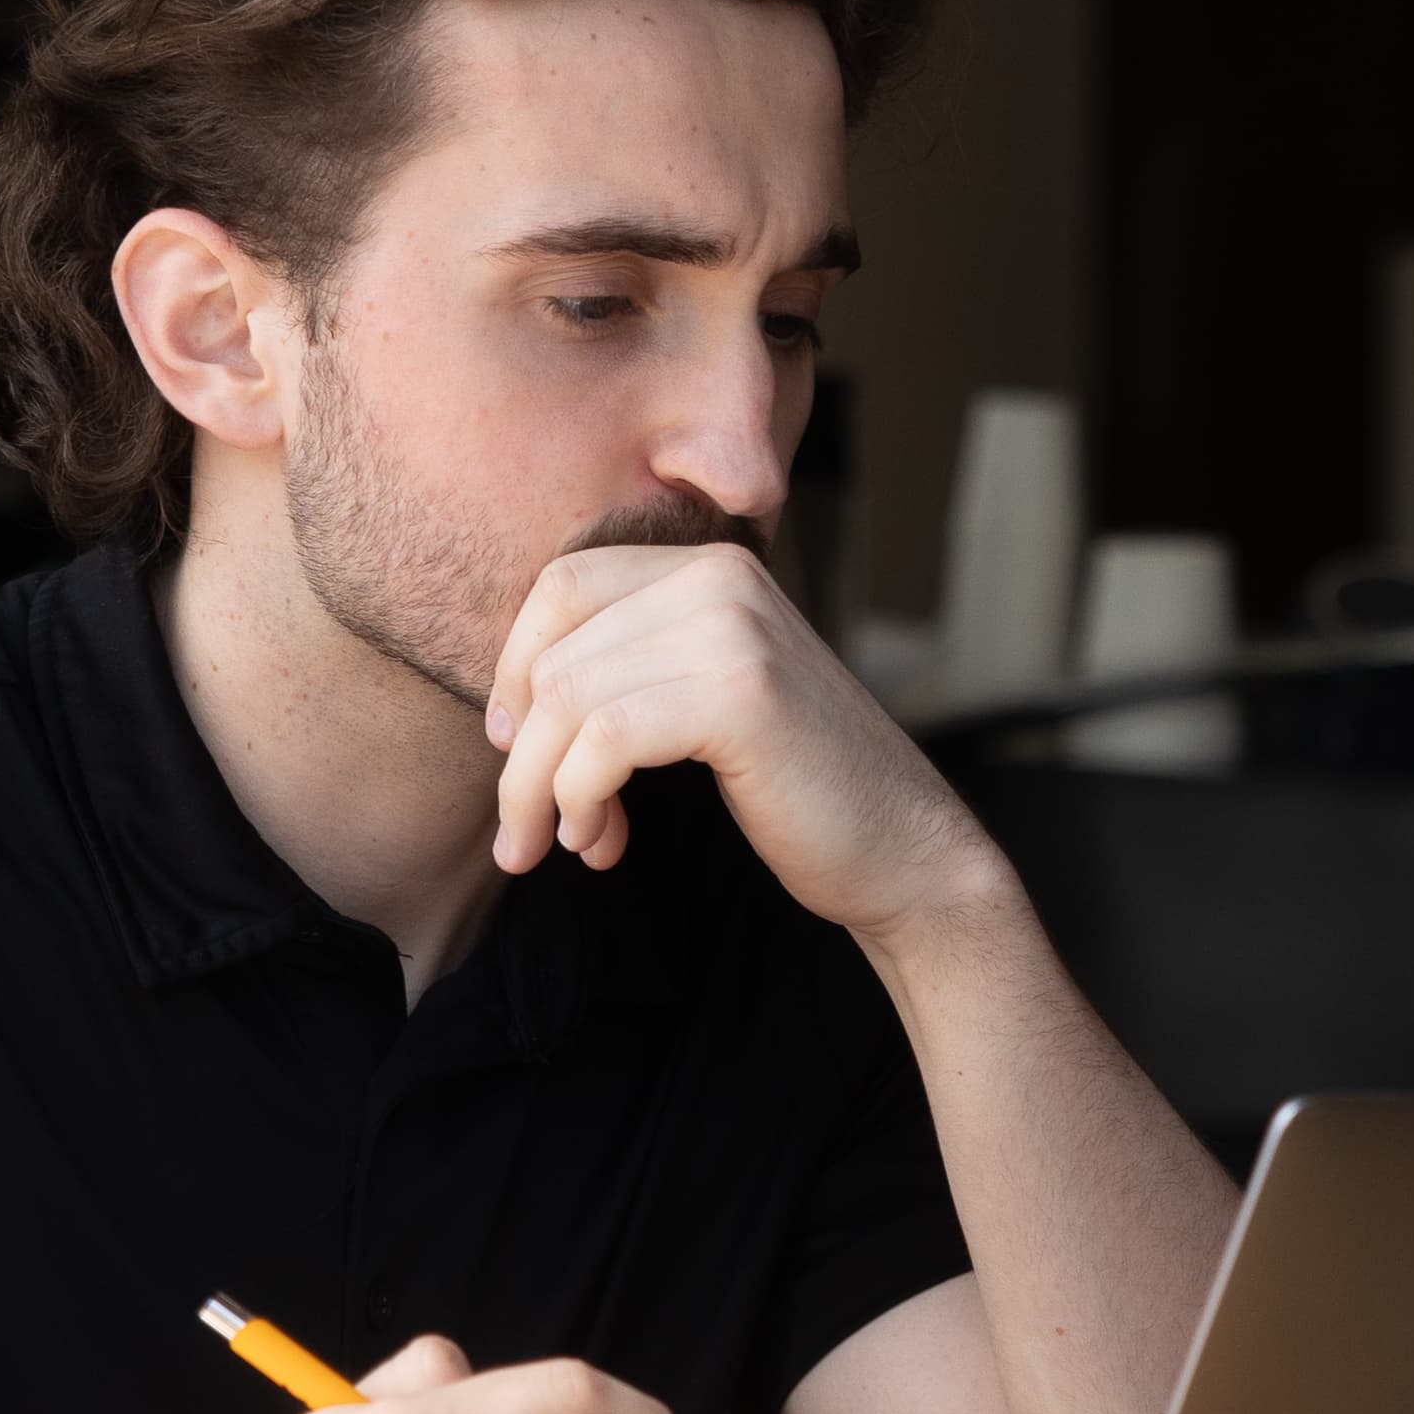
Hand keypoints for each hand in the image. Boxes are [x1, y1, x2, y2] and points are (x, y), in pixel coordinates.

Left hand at [482, 540, 1003, 937]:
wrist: (903, 849)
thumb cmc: (795, 785)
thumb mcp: (705, 695)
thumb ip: (633, 665)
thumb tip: (510, 698)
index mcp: (711, 565)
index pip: (562, 585)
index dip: (513, 669)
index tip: (511, 747)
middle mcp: (721, 577)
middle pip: (556, 649)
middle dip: (521, 752)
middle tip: (524, 830)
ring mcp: (733, 629)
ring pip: (568, 699)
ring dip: (541, 789)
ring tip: (566, 843)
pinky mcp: (740, 694)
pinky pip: (606, 740)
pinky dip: (580, 800)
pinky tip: (601, 842)